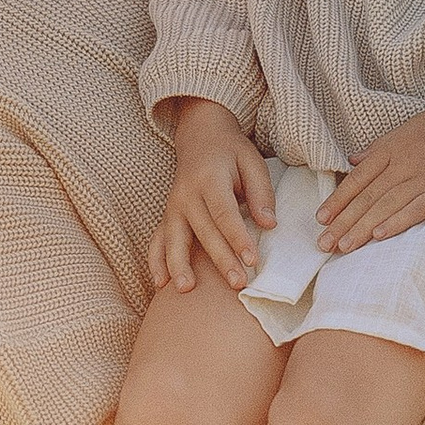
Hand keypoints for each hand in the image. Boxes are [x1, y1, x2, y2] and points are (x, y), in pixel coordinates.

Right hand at [150, 98, 277, 291]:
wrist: (200, 135)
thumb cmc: (231, 152)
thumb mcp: (252, 161)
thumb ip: (261, 192)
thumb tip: (269, 224)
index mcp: (209, 179)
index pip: (224, 214)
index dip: (238, 238)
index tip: (252, 260)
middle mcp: (187, 194)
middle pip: (203, 231)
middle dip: (220, 260)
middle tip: (237, 284)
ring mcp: (173, 206)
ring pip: (175, 239)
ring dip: (179, 265)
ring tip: (185, 290)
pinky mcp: (167, 216)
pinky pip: (157, 240)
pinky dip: (156, 261)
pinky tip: (159, 284)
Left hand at [317, 86, 424, 253]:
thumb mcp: (410, 129)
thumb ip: (380, 147)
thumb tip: (354, 160)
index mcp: (392, 148)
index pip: (358, 178)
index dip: (338, 200)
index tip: (320, 219)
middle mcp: (403, 163)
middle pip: (366, 196)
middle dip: (342, 222)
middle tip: (323, 244)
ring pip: (385, 205)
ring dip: (362, 228)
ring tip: (342, 248)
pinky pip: (417, 208)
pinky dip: (396, 222)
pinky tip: (379, 236)